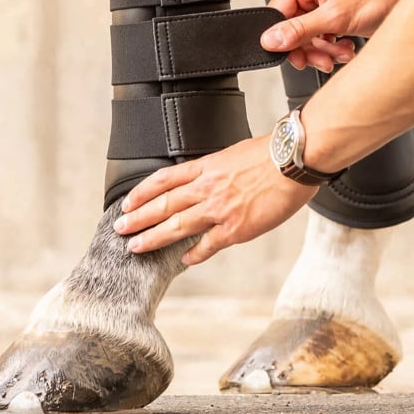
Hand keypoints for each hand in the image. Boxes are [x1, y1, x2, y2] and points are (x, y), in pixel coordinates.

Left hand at [114, 137, 317, 264]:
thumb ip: (218, 169)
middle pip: (163, 204)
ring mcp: (219, 209)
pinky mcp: (236, 228)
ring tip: (136, 247)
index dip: (142, 192)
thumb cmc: (272, 154)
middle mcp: (207, 187)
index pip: (164, 180)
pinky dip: (194, 254)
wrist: (293, 160)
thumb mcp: (235, 153)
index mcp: (207, 166)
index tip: (127, 203)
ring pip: (177, 226)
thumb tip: (208, 177)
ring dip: (153, 238)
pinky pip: (208, 245)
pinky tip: (184, 260)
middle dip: (138, 218)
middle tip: (120, 229)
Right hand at [260, 0, 413, 70]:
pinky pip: (320, 39)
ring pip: (306, 39)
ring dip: (323, 51)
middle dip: (309, 49)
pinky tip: (345, 48)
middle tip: (323, 59)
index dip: (283, 38)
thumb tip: (271, 39)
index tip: (294, 55)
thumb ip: (300, 30)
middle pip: (291, 30)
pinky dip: (332, 48)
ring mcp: (320, 4)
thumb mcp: (334, 17)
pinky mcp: (331, 16)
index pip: (276, 14)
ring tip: (341, 53)